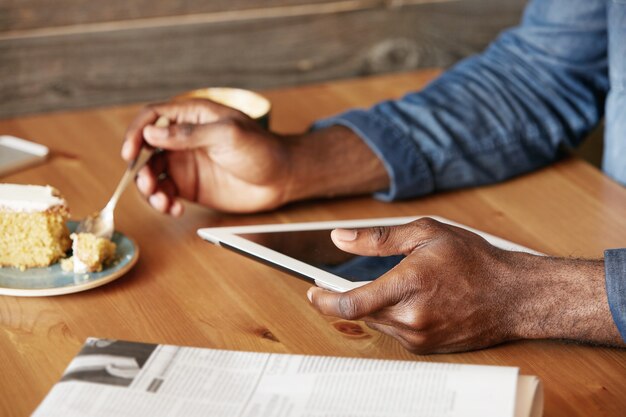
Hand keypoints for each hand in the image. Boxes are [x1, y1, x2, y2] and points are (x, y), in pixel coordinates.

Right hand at [122, 99, 293, 214]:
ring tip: (163, 201)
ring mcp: (185, 163)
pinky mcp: (190, 187)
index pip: (152, 117)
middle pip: (145, 148)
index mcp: (192, 115)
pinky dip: (163, 202)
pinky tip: (175, 209)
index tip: (130, 153)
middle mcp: (183, 138)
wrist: (282, 178)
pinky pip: (166, 193)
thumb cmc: (261, 149)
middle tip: (148, 184)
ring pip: (151, 174)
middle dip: (139, 167)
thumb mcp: (228, 135)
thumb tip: (152, 134)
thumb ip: (190, 134)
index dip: (136, 132)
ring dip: (149, 189)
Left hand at [307, 218, 622, 353]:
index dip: (323, 298)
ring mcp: (419, 337)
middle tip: (354, 277)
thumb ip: (377, 238)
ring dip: (375, 305)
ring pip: (377, 322)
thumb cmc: (475, 261)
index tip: (311, 290)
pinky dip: (393, 315)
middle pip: (361, 311)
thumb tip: (340, 238)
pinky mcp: (427, 347)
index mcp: (408, 285)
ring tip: (401, 284)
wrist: (515, 296)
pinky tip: (414, 299)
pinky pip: (396, 332)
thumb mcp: (426, 234)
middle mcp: (411, 318)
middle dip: (352, 295)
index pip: (351, 301)